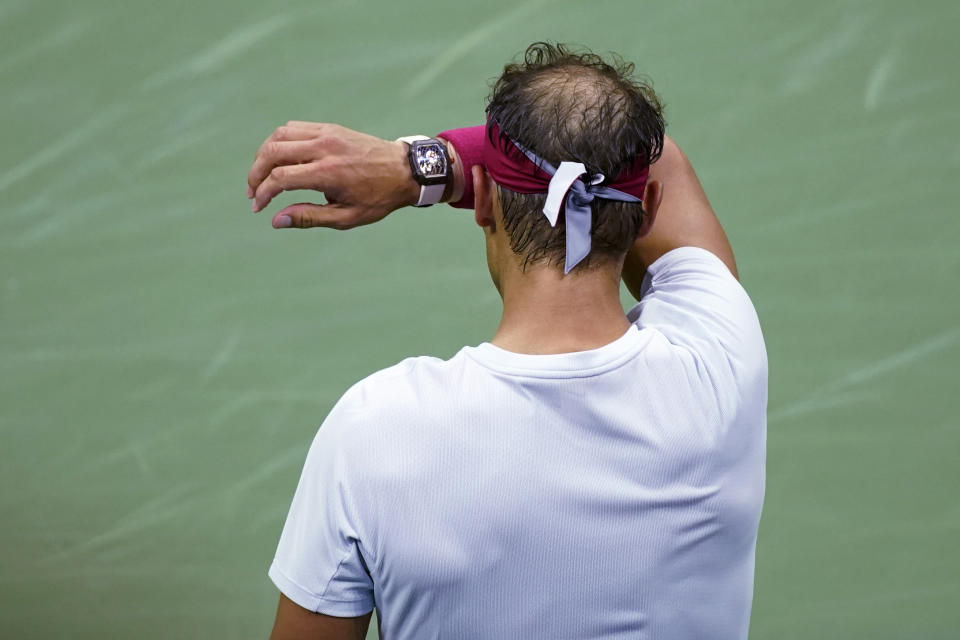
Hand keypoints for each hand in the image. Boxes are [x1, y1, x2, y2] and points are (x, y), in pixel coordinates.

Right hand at [246, 121, 420, 228]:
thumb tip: (276, 220)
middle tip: (253, 193)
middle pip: (272, 152)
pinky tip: (279, 159)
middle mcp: (324, 148)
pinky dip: (279, 141)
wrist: (405, 170)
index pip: (280, 178)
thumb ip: (309, 217)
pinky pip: (294, 128)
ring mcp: (326, 133)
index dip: (263, 193)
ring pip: (279, 135)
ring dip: (263, 155)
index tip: (258, 207)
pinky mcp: (329, 127)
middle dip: (255, 173)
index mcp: (328, 172)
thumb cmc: (378, 198)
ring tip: (262, 175)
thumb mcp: (347, 217)